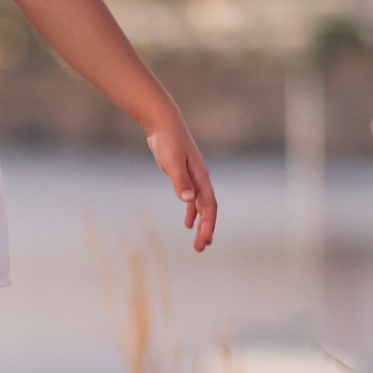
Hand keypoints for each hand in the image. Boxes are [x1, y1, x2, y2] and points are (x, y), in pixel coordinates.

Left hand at [147, 117, 217, 251]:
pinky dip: (191, 211)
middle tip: (200, 248)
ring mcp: (194, 178)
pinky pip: (192, 199)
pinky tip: (187, 222)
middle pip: (208, 209)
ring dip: (200, 223)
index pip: (208, 206)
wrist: (163, 124)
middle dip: (206, 229)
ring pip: (201, 206)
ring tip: (198, 241)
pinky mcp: (184, 176)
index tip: (204, 240)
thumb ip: (180, 181)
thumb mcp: (171, 162)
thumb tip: (189, 201)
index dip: (208, 224)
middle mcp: (201, 179)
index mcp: (201, 178)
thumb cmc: (168, 142)